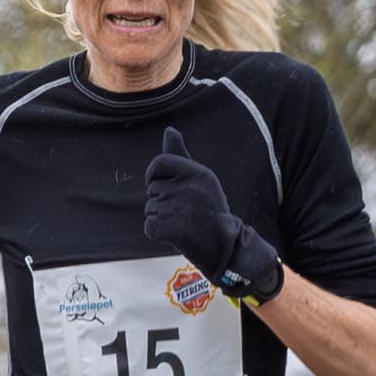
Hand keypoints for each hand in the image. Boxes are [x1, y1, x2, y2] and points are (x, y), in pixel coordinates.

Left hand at [142, 127, 284, 300]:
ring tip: (184, 224)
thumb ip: (181, 157)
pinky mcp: (165, 227)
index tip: (160, 184)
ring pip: (150, 209)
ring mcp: (175, 208)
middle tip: (185, 212)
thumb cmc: (211, 211)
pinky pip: (149, 227)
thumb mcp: (203, 179)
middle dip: (162, 200)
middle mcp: (186, 188)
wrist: (226, 246)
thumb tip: (169, 130)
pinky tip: (177, 236)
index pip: (159, 163)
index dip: (154, 175)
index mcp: (197, 172)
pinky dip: (158, 233)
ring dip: (161, 218)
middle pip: (153, 189)